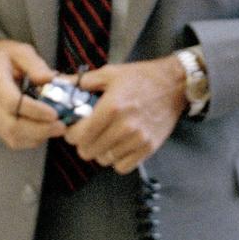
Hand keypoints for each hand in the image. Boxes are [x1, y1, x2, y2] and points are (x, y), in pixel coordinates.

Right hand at [0, 39, 65, 150]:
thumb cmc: (7, 58)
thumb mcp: (21, 51)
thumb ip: (36, 64)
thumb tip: (50, 79)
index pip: (12, 102)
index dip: (34, 110)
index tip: (54, 113)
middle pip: (11, 125)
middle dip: (39, 129)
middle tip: (61, 126)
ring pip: (12, 136)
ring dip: (37, 136)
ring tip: (57, 129)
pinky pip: (12, 140)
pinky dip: (31, 140)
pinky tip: (46, 131)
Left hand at [63, 55, 186, 174]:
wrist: (175, 84)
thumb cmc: (142, 77)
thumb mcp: (111, 72)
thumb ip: (85, 81)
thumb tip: (62, 85)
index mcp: (111, 107)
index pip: (79, 135)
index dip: (71, 133)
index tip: (74, 129)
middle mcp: (124, 126)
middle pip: (89, 151)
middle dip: (84, 143)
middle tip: (88, 134)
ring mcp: (138, 139)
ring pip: (104, 160)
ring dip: (101, 151)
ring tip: (105, 138)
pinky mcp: (149, 148)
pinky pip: (123, 166)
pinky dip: (117, 160)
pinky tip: (119, 146)